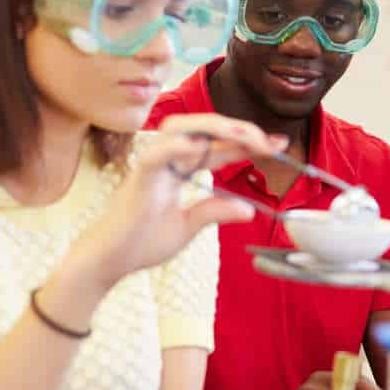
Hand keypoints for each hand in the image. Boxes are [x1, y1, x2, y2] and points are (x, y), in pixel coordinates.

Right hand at [71, 114, 287, 288]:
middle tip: (269, 141)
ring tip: (245, 135)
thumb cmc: (141, 242)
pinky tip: (198, 147)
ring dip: (214, 127)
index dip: (248, 142)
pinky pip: (155, 156)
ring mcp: (151, 166)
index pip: (219, 146)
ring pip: (179, 129)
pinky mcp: (137, 179)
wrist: (109, 261)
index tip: (280, 143)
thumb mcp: (189, 227)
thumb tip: (248, 211)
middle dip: (238, 128)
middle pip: (202, 127)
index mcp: (180, 168)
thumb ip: (215, 212)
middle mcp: (167, 159)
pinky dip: (175, 148)